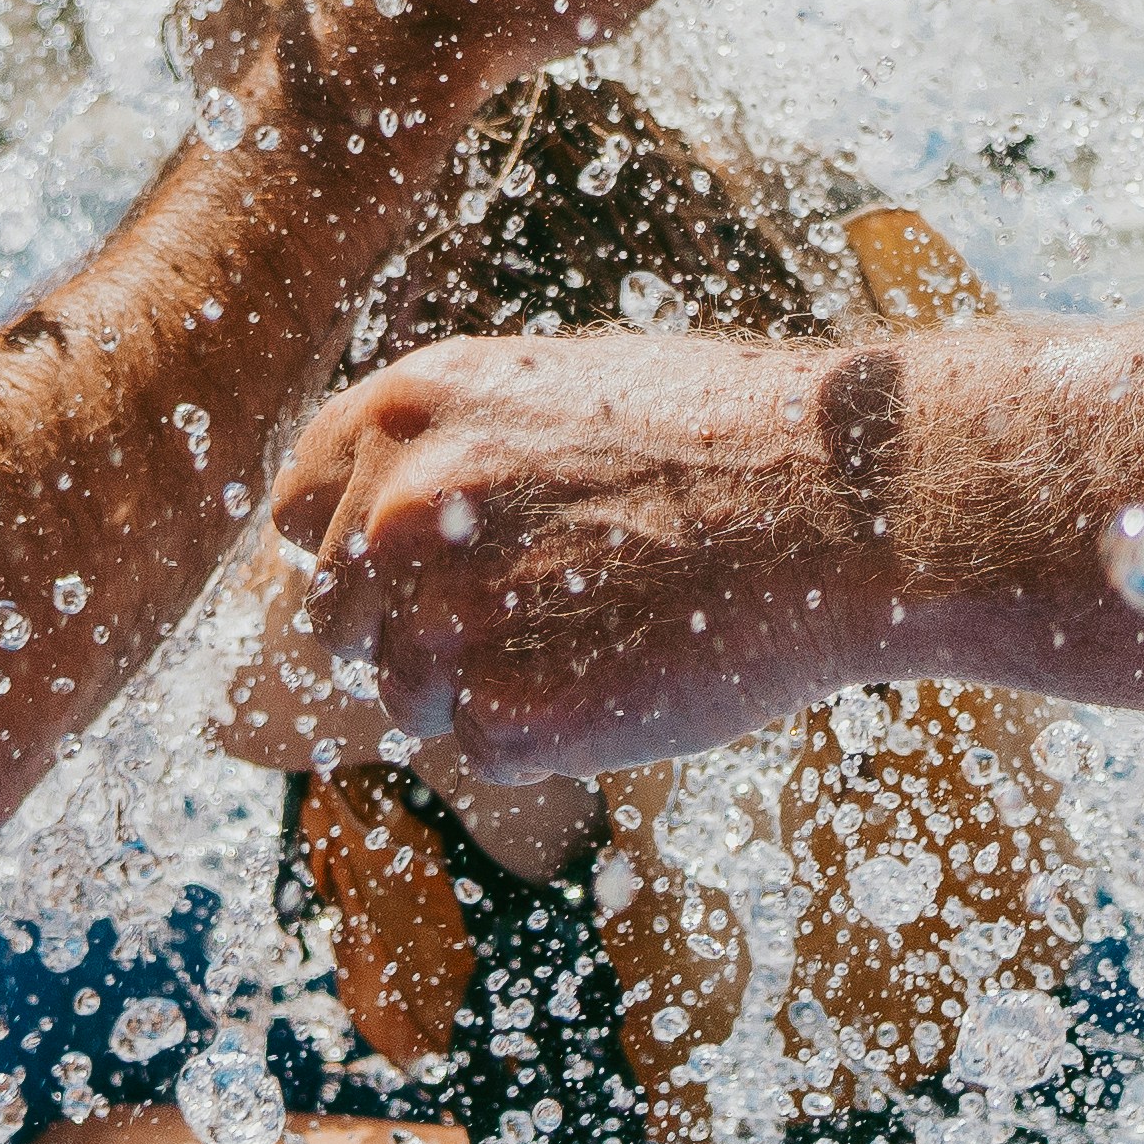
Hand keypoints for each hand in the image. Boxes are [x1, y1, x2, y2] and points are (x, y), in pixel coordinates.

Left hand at [263, 323, 903, 777]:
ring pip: (404, 695)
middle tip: (537, 609)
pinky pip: (483, 749)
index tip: (423, 565)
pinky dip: (548, 732)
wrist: (844, 504)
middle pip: (336, 618)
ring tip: (596, 630)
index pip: (298, 514)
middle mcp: (400, 510)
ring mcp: (448, 619)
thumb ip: (441, 450)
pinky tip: (625, 670)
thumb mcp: (549, 393)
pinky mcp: (510, 716)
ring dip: (482, 685)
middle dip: (415, 628)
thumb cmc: (720, 439)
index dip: (359, 549)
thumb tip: (367, 521)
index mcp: (403, 411)